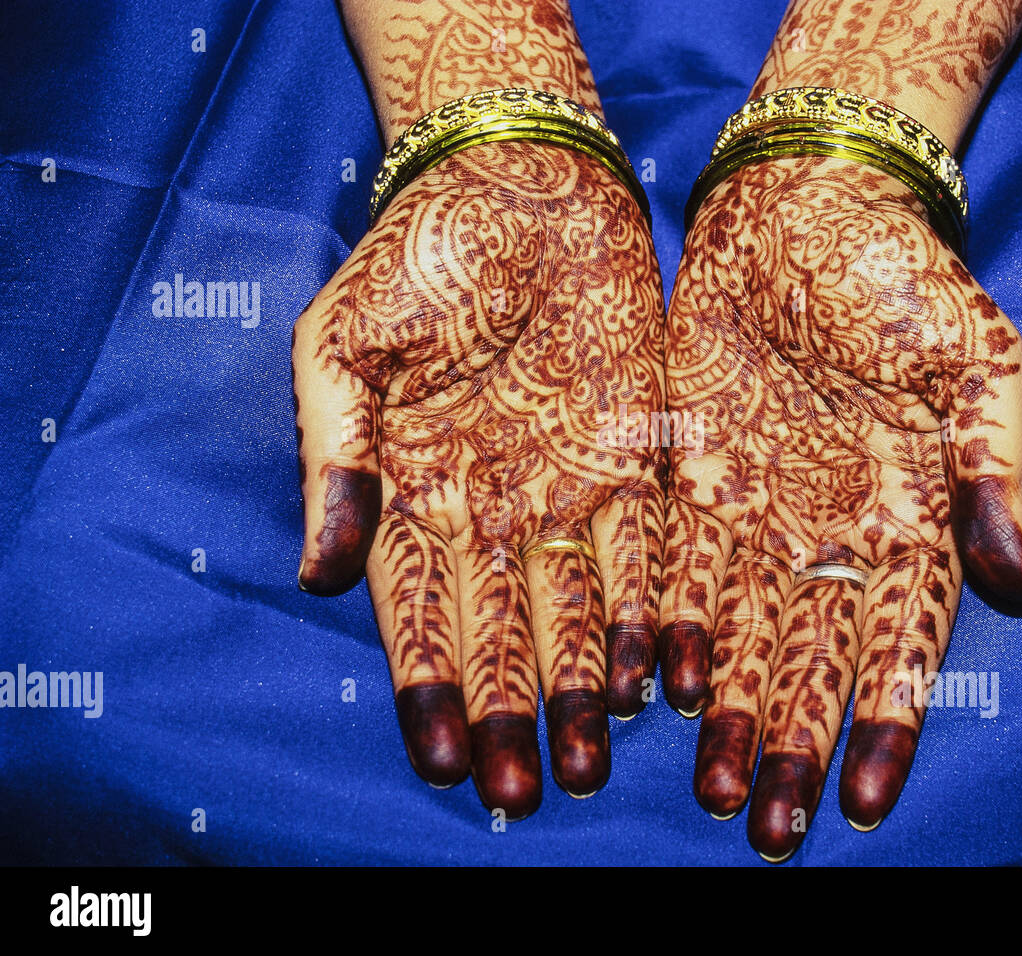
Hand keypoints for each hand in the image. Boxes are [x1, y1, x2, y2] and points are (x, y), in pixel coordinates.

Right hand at [293, 141, 663, 817]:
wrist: (516, 178)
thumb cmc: (412, 254)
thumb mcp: (343, 349)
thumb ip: (336, 461)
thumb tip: (321, 576)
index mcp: (414, 492)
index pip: (420, 612)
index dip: (430, 688)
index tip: (447, 761)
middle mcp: (494, 506)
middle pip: (506, 631)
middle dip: (517, 712)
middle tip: (530, 793)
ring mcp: (569, 485)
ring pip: (581, 607)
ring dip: (589, 685)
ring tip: (595, 761)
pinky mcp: (639, 452)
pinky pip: (651, 546)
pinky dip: (657, 609)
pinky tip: (668, 675)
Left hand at [660, 156, 1021, 860]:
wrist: (803, 204)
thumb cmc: (903, 275)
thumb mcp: (974, 363)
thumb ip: (992, 476)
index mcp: (914, 516)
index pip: (901, 643)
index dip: (882, 722)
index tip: (861, 799)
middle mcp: (833, 531)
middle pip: (813, 658)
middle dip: (794, 743)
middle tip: (769, 828)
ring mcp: (759, 510)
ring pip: (743, 630)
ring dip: (729, 710)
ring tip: (714, 786)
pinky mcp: (694, 479)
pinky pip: (680, 569)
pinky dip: (673, 628)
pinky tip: (660, 688)